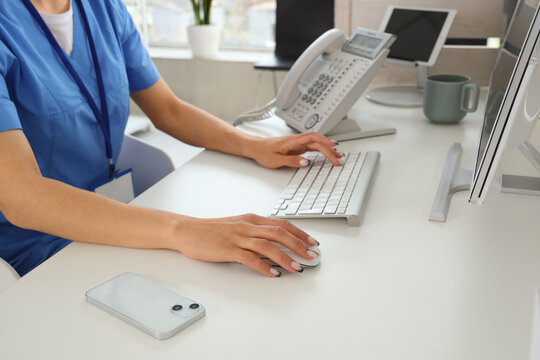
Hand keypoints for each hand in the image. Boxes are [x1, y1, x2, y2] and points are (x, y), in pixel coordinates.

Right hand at [175, 214, 319, 276]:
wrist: (187, 230)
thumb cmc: (211, 230)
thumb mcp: (237, 226)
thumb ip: (255, 232)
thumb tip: (275, 243)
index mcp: (251, 219)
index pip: (281, 224)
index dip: (299, 233)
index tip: (312, 242)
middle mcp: (247, 226)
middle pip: (279, 233)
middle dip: (298, 245)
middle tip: (312, 255)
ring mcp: (238, 237)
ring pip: (267, 245)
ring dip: (285, 257)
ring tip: (297, 267)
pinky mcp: (228, 249)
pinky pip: (250, 258)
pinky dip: (263, 266)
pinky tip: (273, 273)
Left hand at [247, 132, 342, 168]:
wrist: (256, 147)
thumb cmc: (263, 152)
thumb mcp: (276, 160)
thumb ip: (291, 161)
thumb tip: (306, 162)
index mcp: (292, 141)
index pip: (311, 138)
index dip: (324, 140)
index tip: (333, 145)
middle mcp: (297, 141)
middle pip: (317, 142)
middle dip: (329, 150)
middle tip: (338, 159)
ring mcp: (298, 144)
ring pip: (316, 144)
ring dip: (327, 149)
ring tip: (338, 156)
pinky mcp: (298, 147)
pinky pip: (313, 147)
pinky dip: (321, 150)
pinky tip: (327, 154)